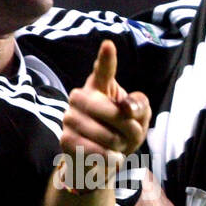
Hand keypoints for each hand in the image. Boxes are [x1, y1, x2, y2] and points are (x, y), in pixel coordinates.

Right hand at [61, 40, 150, 173]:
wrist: (99, 161)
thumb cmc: (120, 132)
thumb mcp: (139, 117)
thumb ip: (139, 106)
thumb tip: (126, 108)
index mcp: (99, 86)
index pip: (103, 71)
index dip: (106, 59)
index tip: (109, 45)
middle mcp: (80, 97)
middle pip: (115, 112)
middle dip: (130, 129)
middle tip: (130, 136)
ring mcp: (70, 117)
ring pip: (107, 134)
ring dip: (120, 145)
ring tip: (118, 146)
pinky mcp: (66, 139)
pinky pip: (96, 150)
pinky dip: (109, 157)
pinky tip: (111, 156)